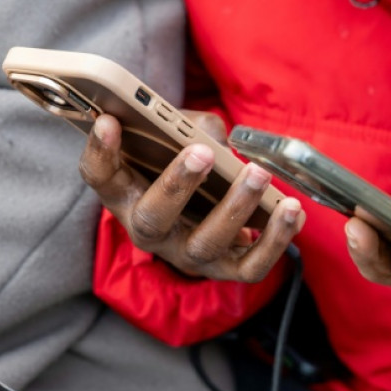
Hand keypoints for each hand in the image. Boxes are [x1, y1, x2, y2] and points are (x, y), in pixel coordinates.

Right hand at [79, 113, 304, 280]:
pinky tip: (291, 210)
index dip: (100, 151)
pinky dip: (275, 240)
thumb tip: (216, 138)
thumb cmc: (181, 162)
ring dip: (235, 208)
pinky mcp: (225, 269)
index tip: (109, 121)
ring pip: (205, 244)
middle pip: (153, 219)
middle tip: (200, 152)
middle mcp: (149, 230)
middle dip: (177, 184)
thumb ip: (187, 128)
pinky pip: (250, 266)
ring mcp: (186, 254)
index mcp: (125, 193)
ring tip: (259, 175)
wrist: (203, 207)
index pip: (99, 175)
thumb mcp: (174, 139)